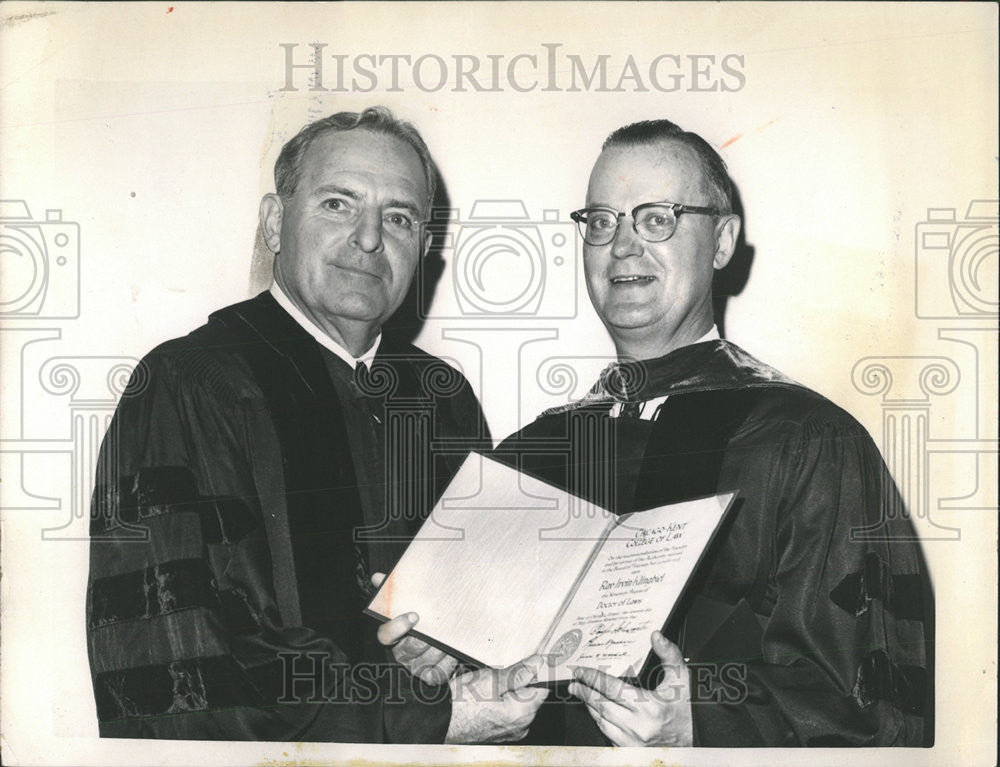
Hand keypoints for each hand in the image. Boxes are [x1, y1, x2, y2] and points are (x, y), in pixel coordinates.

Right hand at [372, 573, 458, 684]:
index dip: (397, 627)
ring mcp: (416, 666)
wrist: (444, 632)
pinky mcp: (431, 676)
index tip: (414, 616)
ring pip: (425, 661)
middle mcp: (402, 652)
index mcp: (393, 635)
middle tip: (437, 629)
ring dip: (438, 650)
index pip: (385, 635)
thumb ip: (394, 592)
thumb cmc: (423, 617)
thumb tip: (377, 578)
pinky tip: (454, 654)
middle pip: (408, 649)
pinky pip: (438, 675)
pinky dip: (447, 665)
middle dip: (423, 640)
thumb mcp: (409, 602)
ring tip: (449, 639)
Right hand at [445, 655, 549, 743]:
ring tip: (487, 686)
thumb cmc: (460, 704)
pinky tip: (485, 696)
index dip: (535, 672)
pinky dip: (501, 700)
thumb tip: (537, 664)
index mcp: (522, 714)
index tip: (527, 662)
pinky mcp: (500, 731)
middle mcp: (520, 726)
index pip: (543, 688)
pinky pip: (508, 711)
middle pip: (530, 695)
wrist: (440, 721)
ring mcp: (510, 731)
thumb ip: (519, 672)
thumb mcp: (491, 680)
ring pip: (518, 702)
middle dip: (518, 681)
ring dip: (508, 690)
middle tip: (497, 675)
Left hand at [569, 631, 692, 746]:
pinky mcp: (629, 749)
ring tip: (581, 693)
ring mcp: (632, 741)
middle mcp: (637, 726)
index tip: (580, 671)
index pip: (611, 688)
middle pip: (601, 705)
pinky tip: (595, 712)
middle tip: (574, 682)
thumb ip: (669, 655)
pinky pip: (606, 734)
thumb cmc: (685, 711)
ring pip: (601, 721)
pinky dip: (598, 721)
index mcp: (648, 707)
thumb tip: (656, 636)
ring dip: (589, 706)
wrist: (693, 742)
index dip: (592, 678)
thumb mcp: (681, 679)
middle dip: (584, 692)